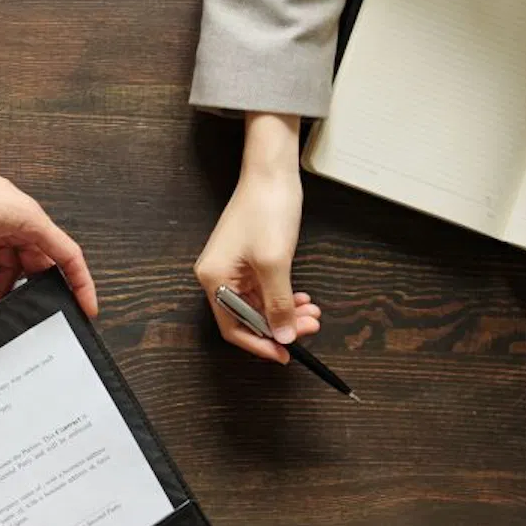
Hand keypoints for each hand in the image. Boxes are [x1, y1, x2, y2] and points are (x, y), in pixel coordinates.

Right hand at [196, 112, 318, 364]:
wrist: (271, 172)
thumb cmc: (267, 210)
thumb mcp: (275, 264)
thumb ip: (278, 304)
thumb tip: (284, 336)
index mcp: (213, 279)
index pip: (234, 327)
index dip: (260, 344)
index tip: (286, 353)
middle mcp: (217, 276)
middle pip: (246, 318)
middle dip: (279, 326)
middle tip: (310, 327)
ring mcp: (232, 267)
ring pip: (258, 305)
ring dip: (285, 312)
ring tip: (312, 313)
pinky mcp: (247, 259)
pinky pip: (262, 290)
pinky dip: (282, 297)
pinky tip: (301, 299)